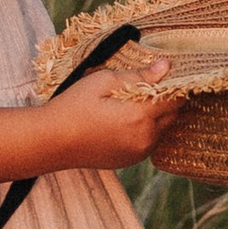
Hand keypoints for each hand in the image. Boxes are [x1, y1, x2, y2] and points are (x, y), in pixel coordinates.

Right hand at [48, 57, 178, 167]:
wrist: (51, 141)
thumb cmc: (74, 106)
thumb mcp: (103, 81)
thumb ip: (138, 76)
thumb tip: (165, 67)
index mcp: (140, 115)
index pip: (176, 98)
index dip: (175, 83)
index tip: (166, 73)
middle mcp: (145, 137)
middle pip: (173, 114)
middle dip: (167, 99)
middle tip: (149, 85)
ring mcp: (139, 153)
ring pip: (163, 129)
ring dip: (157, 115)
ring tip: (135, 102)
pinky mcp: (130, 161)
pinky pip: (149, 142)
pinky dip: (146, 130)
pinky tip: (126, 120)